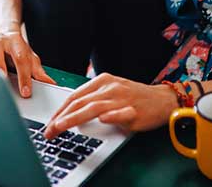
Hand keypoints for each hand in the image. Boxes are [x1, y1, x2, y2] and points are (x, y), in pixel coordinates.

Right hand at [0, 24, 55, 96]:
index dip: (24, 76)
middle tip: (2, 79)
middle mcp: (0, 39)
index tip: (26, 92)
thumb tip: (51, 84)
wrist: (5, 32)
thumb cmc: (18, 49)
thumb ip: (38, 71)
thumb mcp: (30, 57)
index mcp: (16, 41)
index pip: (21, 57)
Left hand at [43, 73, 177, 138]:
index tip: (49, 122)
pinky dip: (111, 115)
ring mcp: (122, 98)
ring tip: (61, 127)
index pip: (75, 95)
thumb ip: (93, 98)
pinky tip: (102, 119)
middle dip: (61, 117)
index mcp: (103, 81)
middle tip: (49, 131)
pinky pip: (120, 113)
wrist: (162, 99)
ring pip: (94, 107)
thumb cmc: (134, 97)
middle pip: (81, 102)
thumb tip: (69, 111)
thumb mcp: (111, 91)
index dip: (60, 110)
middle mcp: (110, 87)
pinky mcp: (134, 111)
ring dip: (75, 118)